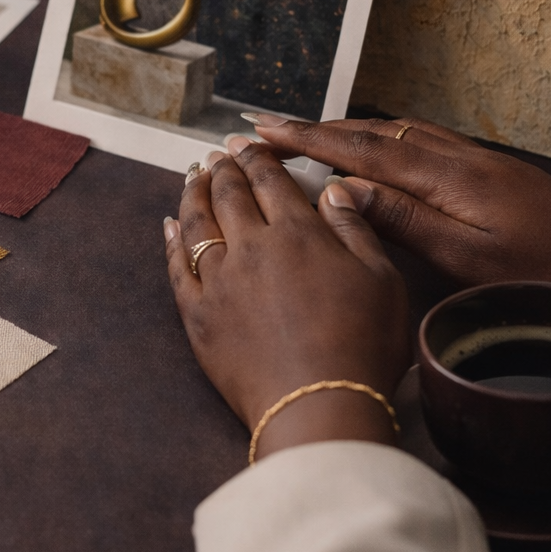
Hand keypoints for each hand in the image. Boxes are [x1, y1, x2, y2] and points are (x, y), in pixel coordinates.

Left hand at [165, 137, 410, 460]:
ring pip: (197, 223)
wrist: (320, 407)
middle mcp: (252, 247)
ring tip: (193, 177)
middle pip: (229, 194)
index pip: (271, 181)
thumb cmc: (362, 346)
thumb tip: (335, 190)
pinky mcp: (199, 316)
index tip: (249, 144)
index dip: (258, 158)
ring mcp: (220, 281)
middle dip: (223, 168)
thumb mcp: (381, 278)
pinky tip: (169, 227)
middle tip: (218, 154)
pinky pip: (176, 268)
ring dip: (194, 194)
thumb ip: (354, 227)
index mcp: (298, 233)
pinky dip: (170, 242)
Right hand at [249, 116, 550, 331]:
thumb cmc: (548, 274)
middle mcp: (456, 157)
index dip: (305, 138)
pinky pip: (421, 143)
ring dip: (349, 132)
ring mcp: (475, 160)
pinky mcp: (490, 172)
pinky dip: (384, 142)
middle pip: (372, 132)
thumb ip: (403, 220)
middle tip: (268, 129)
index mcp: (444, 176)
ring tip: (310, 138)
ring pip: (396, 134)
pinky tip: (380, 153)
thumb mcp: (467, 257)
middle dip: (316, 129)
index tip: (261, 128)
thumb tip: (343, 190)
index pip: (358, 149)